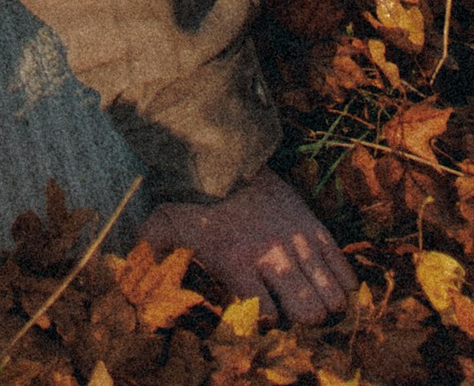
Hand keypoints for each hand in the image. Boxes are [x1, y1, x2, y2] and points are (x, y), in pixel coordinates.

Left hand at [137, 173, 354, 327]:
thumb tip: (131, 261)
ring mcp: (297, 241)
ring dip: (324, 303)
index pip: (267, 316)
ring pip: (331, 293)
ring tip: (313, 299)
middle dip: (304, 319)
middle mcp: (273, 256)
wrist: (226, 150)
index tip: (260, 315)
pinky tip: (331, 283)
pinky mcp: (313, 225)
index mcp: (239, 263)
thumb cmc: (196, 194)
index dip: (266, 323)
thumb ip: (153, 246)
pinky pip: (341, 266)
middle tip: (294, 311)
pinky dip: (341, 281)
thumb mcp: (168, 222)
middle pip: (309, 311)